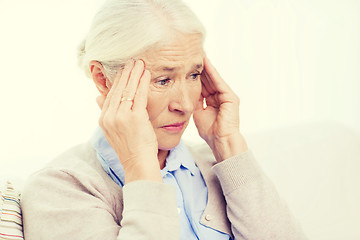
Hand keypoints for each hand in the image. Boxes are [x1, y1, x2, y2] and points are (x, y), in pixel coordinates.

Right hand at [96, 60, 161, 182]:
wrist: (138, 163)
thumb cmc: (130, 148)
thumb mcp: (114, 130)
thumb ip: (107, 113)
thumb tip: (99, 97)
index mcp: (104, 119)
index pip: (110, 94)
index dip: (117, 80)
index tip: (123, 70)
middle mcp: (109, 117)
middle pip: (118, 89)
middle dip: (125, 73)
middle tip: (132, 60)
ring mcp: (121, 117)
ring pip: (128, 90)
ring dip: (134, 74)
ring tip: (139, 62)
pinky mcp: (135, 118)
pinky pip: (139, 95)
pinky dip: (142, 82)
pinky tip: (146, 73)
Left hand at [193, 57, 247, 161]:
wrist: (221, 142)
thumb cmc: (210, 132)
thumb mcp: (198, 114)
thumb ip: (194, 102)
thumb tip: (184, 93)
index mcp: (212, 101)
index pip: (202, 85)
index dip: (194, 76)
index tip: (185, 65)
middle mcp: (220, 97)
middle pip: (207, 79)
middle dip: (199, 68)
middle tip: (190, 53)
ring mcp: (226, 96)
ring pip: (213, 78)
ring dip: (205, 66)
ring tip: (198, 53)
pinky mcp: (230, 97)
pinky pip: (218, 82)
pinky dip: (212, 72)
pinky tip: (205, 62)